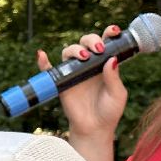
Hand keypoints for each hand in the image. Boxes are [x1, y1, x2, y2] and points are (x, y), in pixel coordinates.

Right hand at [35, 24, 129, 140]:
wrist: (94, 129)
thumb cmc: (109, 112)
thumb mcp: (117, 94)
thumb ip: (114, 77)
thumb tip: (111, 59)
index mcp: (105, 64)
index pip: (106, 43)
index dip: (108, 33)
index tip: (113, 31)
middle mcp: (89, 65)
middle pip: (86, 42)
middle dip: (91, 40)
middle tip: (97, 49)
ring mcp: (74, 72)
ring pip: (69, 51)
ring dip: (75, 50)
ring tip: (83, 58)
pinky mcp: (62, 82)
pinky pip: (49, 69)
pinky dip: (43, 61)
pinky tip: (42, 55)